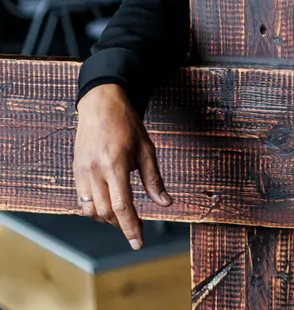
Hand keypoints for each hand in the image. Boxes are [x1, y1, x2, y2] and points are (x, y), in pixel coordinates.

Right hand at [73, 84, 172, 249]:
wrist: (101, 104)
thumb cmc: (127, 124)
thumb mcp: (147, 149)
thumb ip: (154, 178)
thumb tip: (165, 203)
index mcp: (114, 165)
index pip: (121, 206)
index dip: (130, 227)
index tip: (137, 242)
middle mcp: (94, 171)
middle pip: (105, 212)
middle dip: (121, 225)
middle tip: (137, 228)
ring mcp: (82, 172)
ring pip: (91, 210)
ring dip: (107, 219)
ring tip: (124, 217)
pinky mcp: (75, 171)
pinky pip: (82, 200)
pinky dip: (96, 208)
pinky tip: (109, 205)